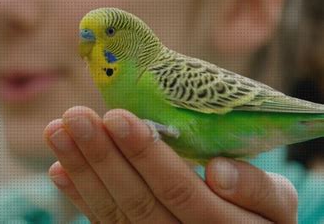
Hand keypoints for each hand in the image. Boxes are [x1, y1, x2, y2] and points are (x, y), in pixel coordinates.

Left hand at [44, 106, 297, 222]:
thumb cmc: (260, 214)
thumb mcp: (275, 202)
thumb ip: (256, 188)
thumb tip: (218, 172)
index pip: (178, 190)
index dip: (146, 155)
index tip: (116, 117)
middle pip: (137, 201)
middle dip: (103, 157)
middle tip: (74, 116)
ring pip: (114, 212)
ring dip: (82, 170)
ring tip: (57, 131)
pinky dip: (80, 196)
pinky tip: (59, 169)